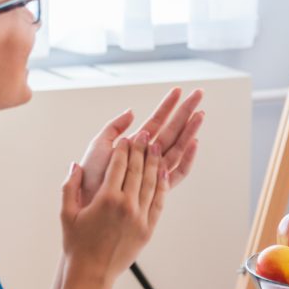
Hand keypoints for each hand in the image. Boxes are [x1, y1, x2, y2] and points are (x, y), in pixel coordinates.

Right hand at [60, 134, 169, 278]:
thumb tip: (76, 165)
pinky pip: (159, 201)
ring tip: (157, 147)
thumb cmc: (76, 243)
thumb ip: (70, 186)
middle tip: (146, 135)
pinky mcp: (148, 229)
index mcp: (106, 199)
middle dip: (142, 150)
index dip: (123, 149)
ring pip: (152, 183)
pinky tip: (163, 172)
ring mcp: (140, 217)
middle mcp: (126, 205)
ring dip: (155, 163)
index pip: (118, 166)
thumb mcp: (67, 214)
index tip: (126, 138)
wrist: (92, 273)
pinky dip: (162, 185)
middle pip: (138, 170)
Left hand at [78, 88, 203, 203]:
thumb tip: (132, 111)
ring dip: (190, 130)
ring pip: (178, 146)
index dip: (167, 106)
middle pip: (172, 130)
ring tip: (200, 113)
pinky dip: (187, 158)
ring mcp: (154, 170)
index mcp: (135, 144)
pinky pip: (178, 172)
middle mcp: (147, 156)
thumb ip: (114, 127)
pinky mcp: (158, 186)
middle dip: (185, 112)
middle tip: (198, 94)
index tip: (177, 90)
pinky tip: (194, 142)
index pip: (156, 121)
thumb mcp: (99, 144)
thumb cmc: (91, 175)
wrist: (88, 198)